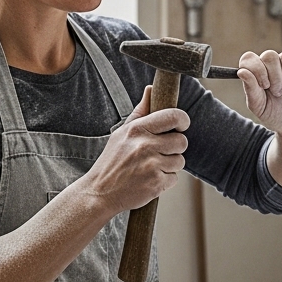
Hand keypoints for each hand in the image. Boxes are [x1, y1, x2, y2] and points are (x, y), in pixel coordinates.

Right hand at [82, 86, 189, 214]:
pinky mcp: (156, 183)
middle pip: (182, 141)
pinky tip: (149, 179)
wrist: (99, 193)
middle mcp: (145, 145)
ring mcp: (152, 165)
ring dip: (170, 165)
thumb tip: (150, 89)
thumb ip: (140, 112)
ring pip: (180, 160)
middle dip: (175, 147)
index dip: (182, 120)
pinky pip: (174, 178)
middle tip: (160, 152)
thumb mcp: (122, 133)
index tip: (180, 125)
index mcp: (137, 129)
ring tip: (151, 167)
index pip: (174, 116)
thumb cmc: (112, 161)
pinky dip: (165, 180)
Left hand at [237, 50, 281, 138]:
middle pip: (269, 55)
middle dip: (274, 77)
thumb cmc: (276, 116)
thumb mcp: (260, 107)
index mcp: (257, 73)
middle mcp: (272, 67)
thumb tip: (242, 72)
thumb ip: (250, 90)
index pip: (249, 58)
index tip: (264, 86)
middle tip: (278, 93)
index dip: (256, 69)